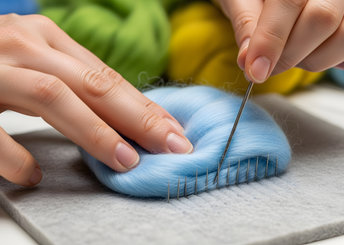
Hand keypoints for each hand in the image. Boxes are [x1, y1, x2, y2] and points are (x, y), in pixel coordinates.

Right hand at [0, 14, 192, 186]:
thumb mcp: (35, 60)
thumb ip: (72, 80)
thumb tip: (127, 116)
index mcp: (45, 37)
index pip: (107, 76)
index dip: (144, 106)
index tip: (174, 131)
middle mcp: (21, 44)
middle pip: (92, 83)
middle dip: (138, 117)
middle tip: (171, 145)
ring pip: (53, 95)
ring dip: (94, 131)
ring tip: (125, 161)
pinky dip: (13, 155)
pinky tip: (33, 175)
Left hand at [216, 0, 343, 82]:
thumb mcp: (243, 1)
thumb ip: (247, 24)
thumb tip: (250, 59)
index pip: (289, 2)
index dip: (271, 41)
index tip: (255, 69)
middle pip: (323, 20)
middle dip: (290, 55)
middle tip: (269, 65)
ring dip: (318, 60)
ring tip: (298, 56)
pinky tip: (329, 58)